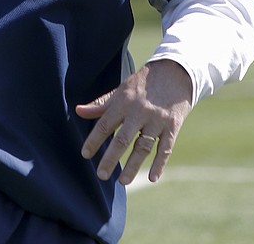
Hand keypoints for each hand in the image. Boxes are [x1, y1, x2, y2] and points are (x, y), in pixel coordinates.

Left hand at [76, 59, 192, 185]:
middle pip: (123, 138)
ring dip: (133, 165)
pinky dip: (159, 164)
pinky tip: (152, 178)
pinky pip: (166, 148)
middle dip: (111, 158)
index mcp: (124, 101)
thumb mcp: (121, 89)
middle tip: (101, 175)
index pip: (105, 123)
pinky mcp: (173, 126)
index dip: (94, 140)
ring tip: (122, 182)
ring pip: (143, 146)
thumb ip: (101, 104)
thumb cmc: (142, 84)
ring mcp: (157, 119)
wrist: (175, 73)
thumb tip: (78, 111)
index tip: (84, 155)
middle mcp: (139, 111)